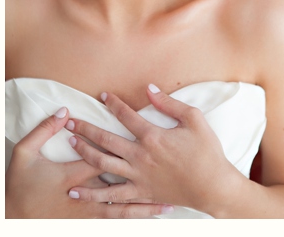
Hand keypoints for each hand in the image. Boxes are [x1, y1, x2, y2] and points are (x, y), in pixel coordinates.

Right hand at [5, 107, 171, 217]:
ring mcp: (87, 210)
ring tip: (172, 203)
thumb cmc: (18, 185)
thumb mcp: (23, 154)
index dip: (125, 149)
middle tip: (170, 168)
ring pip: (123, 206)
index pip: (101, 157)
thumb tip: (63, 112)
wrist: (11, 218)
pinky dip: (135, 216)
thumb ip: (43, 131)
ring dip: (147, 205)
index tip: (147, 135)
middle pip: (120, 183)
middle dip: (144, 175)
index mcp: (71, 175)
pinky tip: (154, 213)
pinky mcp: (87, 220)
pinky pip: (116, 218)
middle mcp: (85, 194)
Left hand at [66, 84, 233, 211]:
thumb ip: (170, 104)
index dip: (113, 104)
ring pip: (102, 164)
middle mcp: (140, 156)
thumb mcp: (194, 120)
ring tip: (70, 143)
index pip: (127, 116)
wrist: (212, 185)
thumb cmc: (207, 152)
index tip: (103, 95)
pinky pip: (110, 195)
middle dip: (85, 129)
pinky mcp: (139, 193)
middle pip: (106, 140)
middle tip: (70, 121)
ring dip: (84, 153)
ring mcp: (137, 176)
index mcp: (153, 136)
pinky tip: (75, 191)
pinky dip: (91, 193)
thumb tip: (150, 88)